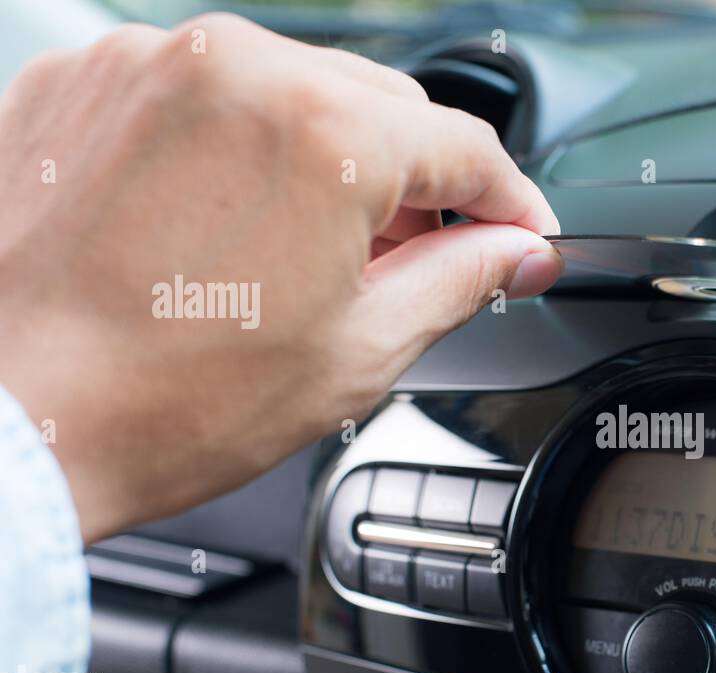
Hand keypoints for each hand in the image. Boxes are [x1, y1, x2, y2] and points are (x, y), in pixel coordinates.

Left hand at [0, 14, 562, 542]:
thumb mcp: (358, 351)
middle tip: (429, 259)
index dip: (511, 203)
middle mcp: (236, 68)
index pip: (466, 147)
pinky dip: (238, 149)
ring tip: (316, 252)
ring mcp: (150, 65)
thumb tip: (515, 251)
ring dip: (328, 161)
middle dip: (420, 183)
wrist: (8, 420)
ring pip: (291, 92)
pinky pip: (203, 95)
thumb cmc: (163, 403)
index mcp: (323, 133)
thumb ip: (461, 280)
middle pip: (383, 108)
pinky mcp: (85, 81)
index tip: (520, 237)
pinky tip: (231, 225)